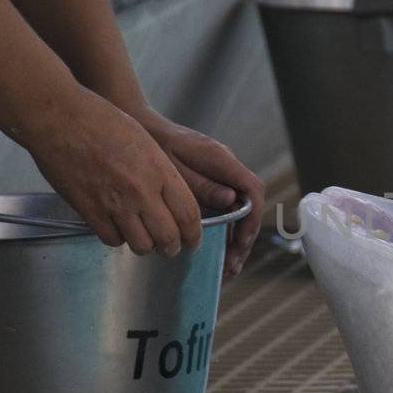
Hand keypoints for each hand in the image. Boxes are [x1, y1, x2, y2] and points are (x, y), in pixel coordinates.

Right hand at [23, 87, 204, 257]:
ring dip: (145, 245)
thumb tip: (169, 200)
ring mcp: (115, 203)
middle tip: (169, 247)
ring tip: (143, 238)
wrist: (60, 117)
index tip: (192, 240)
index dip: (193, 234)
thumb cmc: (101, 120)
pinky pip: (112, 239)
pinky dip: (117, 238)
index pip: (188, 215)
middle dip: (172, 247)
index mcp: (160, 171)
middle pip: (168, 237)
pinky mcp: (89, 210)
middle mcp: (141, 191)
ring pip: (141, 245)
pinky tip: (116, 227)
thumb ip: (161, 173)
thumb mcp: (145, 142)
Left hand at [132, 108, 266, 276]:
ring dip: (235, 239)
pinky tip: (217, 249)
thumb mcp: (173, 167)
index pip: (252, 190)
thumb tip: (231, 199)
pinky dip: (225, 230)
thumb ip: (202, 184)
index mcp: (220, 160)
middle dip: (243, 238)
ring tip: (225, 266)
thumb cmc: (152, 144)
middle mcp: (226, 167)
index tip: (240, 242)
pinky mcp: (212, 182)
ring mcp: (221, 175)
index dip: (251, 219)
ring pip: (239, 211)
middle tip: (231, 265)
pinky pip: (226, 208)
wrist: (140, 126)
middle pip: (249, 206)